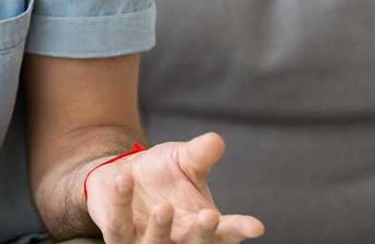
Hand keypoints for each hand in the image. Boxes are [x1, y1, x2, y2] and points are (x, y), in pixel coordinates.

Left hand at [85, 132, 264, 242]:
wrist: (121, 175)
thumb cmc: (162, 172)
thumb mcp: (183, 159)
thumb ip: (200, 154)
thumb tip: (216, 140)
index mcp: (201, 225)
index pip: (225, 232)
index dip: (238, 229)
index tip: (255, 226)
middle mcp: (178, 239)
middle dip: (202, 234)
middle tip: (210, 216)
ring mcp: (147, 242)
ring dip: (160, 228)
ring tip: (164, 207)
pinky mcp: (119, 235)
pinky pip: (118, 225)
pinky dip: (121, 203)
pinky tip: (124, 179)